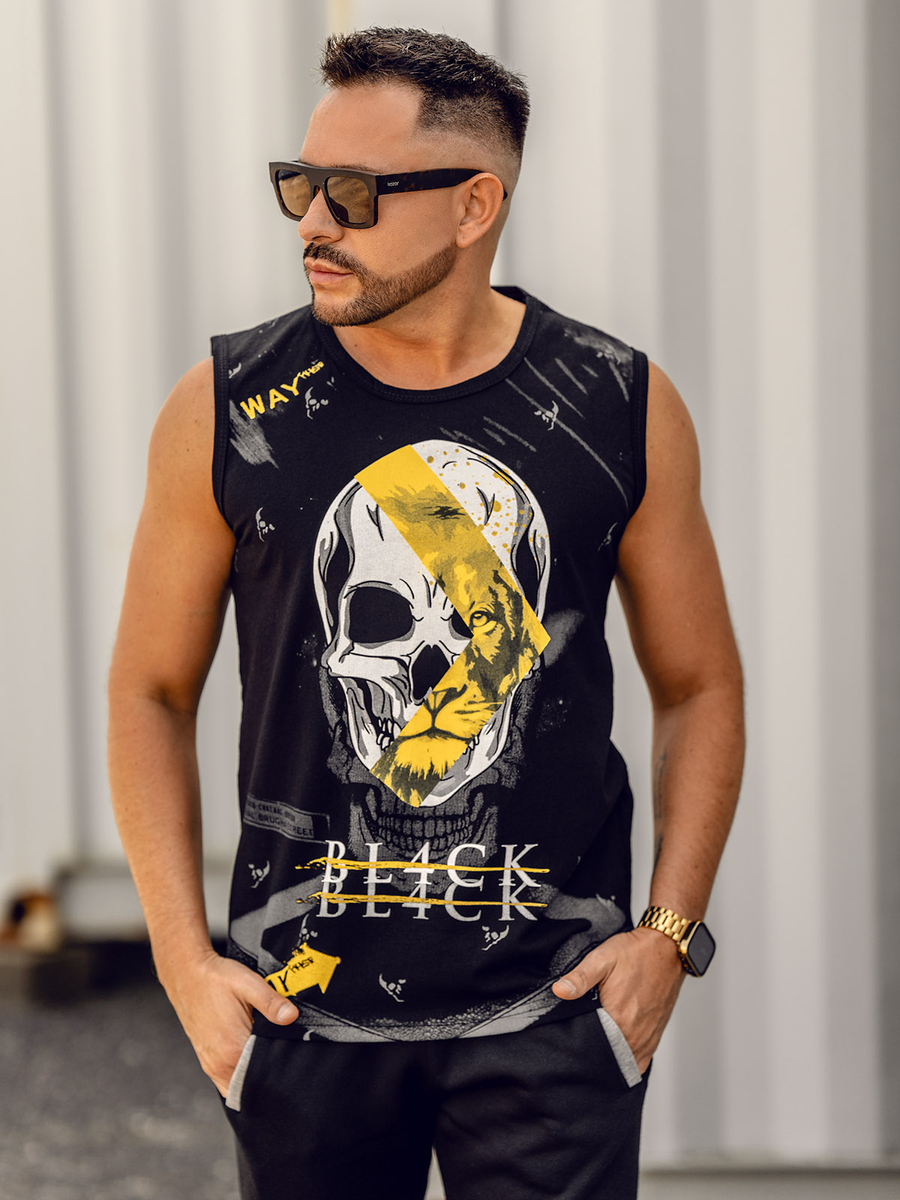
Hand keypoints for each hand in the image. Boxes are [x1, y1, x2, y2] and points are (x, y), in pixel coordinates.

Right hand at [160, 948, 298, 1095]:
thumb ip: (271, 1002)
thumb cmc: (216, 978)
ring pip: (239, 1087)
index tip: (292, 1057)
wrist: (186, 975)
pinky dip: (240, 1076)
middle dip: (270, 1076)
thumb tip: (291, 1017)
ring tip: (267, 1056)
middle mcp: (220, 1064)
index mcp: (233, 1049)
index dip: (281, 1068)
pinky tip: (250, 1057)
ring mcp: (211, 1065)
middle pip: (253, 1085)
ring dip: (254, 1077)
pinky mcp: (206, 1061)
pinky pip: (226, 1082)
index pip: (265, 1075)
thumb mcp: (248, 983)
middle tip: (283, 1056)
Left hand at [551, 927, 684, 1073]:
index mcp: (618, 1019)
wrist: (666, 949)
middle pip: (608, 1058)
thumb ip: (579, 978)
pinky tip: (617, 1049)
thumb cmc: (635, 953)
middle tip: (584, 1038)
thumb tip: (559, 991)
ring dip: (611, 1057)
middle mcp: (635, 1035)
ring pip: (624, 1062)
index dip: (579, 1044)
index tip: (572, 1036)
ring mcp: (647, 1038)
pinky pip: (640, 1060)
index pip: (592, 1048)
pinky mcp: (655, 1036)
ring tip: (598, 1043)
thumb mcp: (601, 958)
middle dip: (593, 1053)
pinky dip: (628, 1059)